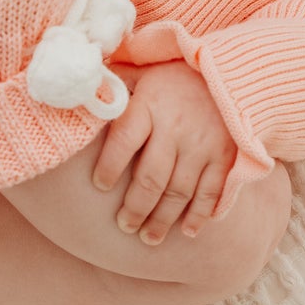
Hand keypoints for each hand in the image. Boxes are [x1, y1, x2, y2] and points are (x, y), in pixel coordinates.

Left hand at [92, 60, 236, 244]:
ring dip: (162, 219)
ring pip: (179, 191)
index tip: (99, 186)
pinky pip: (211, 191)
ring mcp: (204, 142)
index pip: (123, 141)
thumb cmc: (172, 74)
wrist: (229, 66)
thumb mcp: (140, 73)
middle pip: (151, 177)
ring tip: (148, 237)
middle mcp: (176, 125)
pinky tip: (186, 231)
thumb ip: (112, 88)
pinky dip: (199, 215)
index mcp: (149, 104)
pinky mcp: (226, 153)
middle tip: (124, 226)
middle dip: (135, 208)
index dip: (109, 167)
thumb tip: (75, 96)